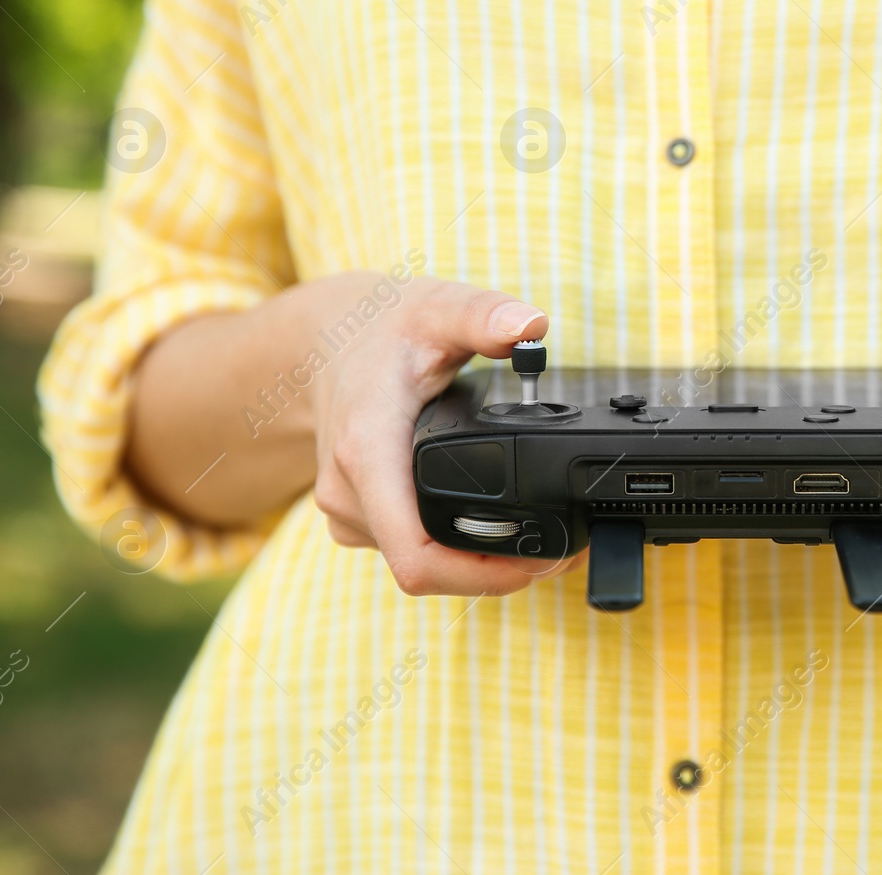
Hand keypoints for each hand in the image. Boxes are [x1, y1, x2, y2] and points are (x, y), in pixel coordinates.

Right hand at [306, 272, 582, 596]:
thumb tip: (530, 325)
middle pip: (426, 570)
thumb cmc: (380, 329)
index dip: (479, 575)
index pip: (414, 552)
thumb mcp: (437, 308)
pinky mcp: (358, 518)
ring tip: (536, 537)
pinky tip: (493, 527)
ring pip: (419, 566)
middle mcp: (350, 492)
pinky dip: (454, 552)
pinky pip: (410, 552)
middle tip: (560, 550)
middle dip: (494, 573)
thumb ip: (485, 316)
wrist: (321, 343)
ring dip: (476, 567)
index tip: (536, 563)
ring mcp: (349, 511)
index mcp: (367, 451)